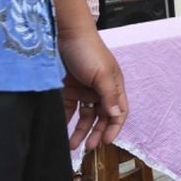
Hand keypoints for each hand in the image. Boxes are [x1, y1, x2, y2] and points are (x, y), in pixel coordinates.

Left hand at [61, 29, 128, 151]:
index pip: (119, 111)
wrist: (63, 33)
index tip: (105, 142)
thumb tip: (116, 115)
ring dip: (80, 131)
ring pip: (84, 115)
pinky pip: (67, 109)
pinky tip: (61, 129)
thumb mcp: (102, 74)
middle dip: (96, 133)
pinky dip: (66, 120)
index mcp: (113, 85)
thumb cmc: (88, 49)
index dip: (114, 127)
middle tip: (88, 147)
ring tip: (72, 145)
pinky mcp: (66, 88)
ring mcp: (83, 89)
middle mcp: (99, 89)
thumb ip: (109, 96)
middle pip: (100, 116)